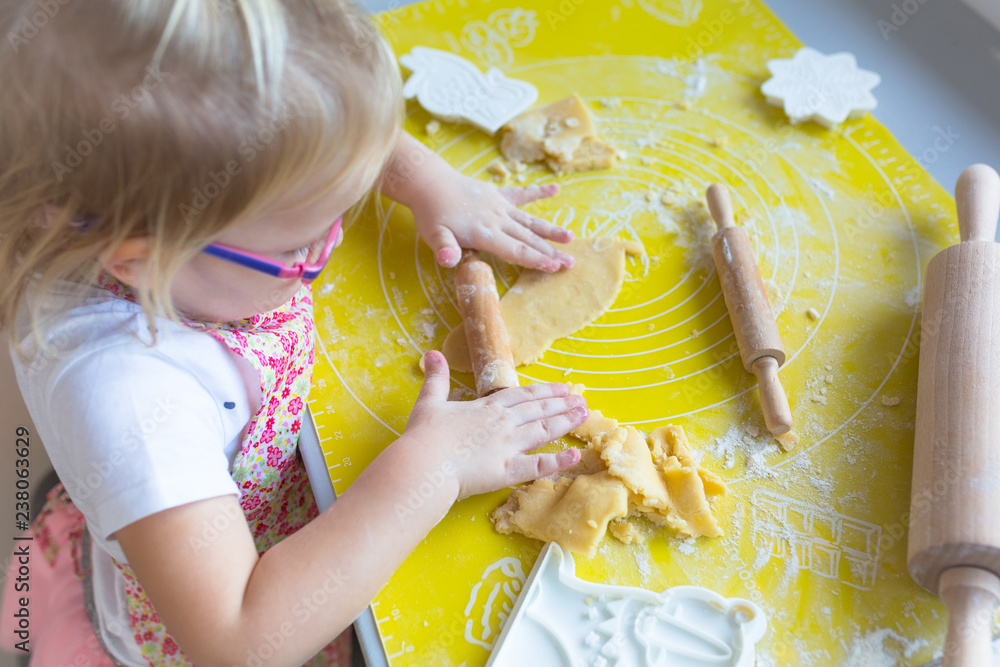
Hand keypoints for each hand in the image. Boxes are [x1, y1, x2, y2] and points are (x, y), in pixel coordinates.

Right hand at [400, 351, 586, 498]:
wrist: (423, 463)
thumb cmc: (424, 435)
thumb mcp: (429, 401)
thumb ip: (436, 378)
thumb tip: (432, 352)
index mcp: (486, 407)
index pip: (521, 395)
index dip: (544, 390)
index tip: (562, 387)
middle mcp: (503, 423)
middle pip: (538, 410)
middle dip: (562, 404)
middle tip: (582, 400)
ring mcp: (508, 446)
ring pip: (543, 430)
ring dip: (566, 422)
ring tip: (584, 416)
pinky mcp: (507, 471)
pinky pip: (538, 466)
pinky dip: (558, 461)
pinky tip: (575, 456)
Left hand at [409, 172, 575, 271]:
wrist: (430, 182)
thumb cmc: (432, 214)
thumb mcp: (434, 235)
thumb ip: (445, 249)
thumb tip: (449, 262)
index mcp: (485, 233)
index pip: (516, 250)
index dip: (536, 259)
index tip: (555, 267)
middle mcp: (498, 219)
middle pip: (529, 238)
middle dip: (551, 252)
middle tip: (572, 262)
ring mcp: (500, 206)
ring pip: (531, 220)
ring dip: (551, 230)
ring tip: (571, 238)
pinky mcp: (499, 194)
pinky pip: (522, 194)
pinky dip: (539, 191)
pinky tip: (556, 189)